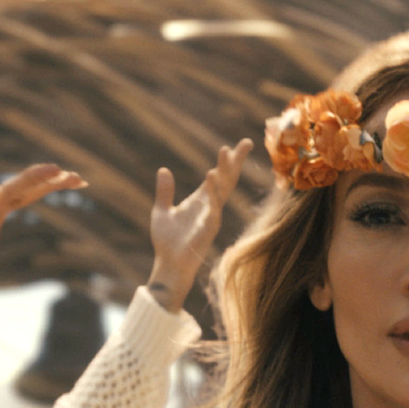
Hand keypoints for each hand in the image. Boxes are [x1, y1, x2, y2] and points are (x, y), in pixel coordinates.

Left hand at [146, 139, 252, 310]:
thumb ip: (165, 192)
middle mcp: (210, 205)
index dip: (228, 161)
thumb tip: (163, 170)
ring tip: (225, 152)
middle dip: (236, 161)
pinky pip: (212, 206)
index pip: (219, 176)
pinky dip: (212, 191)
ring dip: (224, 171)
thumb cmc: (167, 242)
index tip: (237, 145)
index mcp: (200, 199)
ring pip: (222, 190)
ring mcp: (211, 216)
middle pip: (227, 179)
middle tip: (246, 142)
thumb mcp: (162, 211)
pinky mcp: (207, 227)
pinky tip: (211, 176)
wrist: (169, 265)